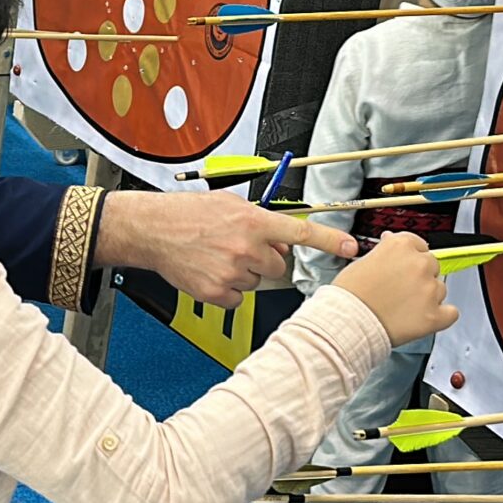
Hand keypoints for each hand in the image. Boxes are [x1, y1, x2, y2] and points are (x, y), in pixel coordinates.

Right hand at [92, 191, 359, 308]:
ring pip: (257, 282)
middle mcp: (246, 248)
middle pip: (279, 266)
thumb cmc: (188, 214)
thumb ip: (260, 221)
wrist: (151, 230)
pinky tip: (209, 271)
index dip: (328, 241)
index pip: (300, 232)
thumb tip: (282, 241)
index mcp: (253, 222)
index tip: (350, 248)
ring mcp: (232, 272)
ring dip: (244, 272)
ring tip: (217, 255)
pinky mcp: (217, 292)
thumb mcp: (230, 205)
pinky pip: (237, 298)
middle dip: (266, 259)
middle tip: (240, 247)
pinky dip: (226, 289)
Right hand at [332, 232, 456, 345]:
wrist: (347, 324)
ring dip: (427, 296)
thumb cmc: (350, 295)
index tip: (405, 266)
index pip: (418, 245)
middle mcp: (419, 263)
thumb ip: (384, 250)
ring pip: (440, 289)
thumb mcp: (362, 260)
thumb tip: (391, 242)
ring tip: (405, 307)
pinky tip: (427, 317)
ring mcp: (430, 290)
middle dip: (419, 277)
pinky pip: (451, 313)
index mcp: (402, 246)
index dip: (410, 258)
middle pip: (432, 265)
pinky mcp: (435, 315)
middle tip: (401, 290)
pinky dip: (442, 316)